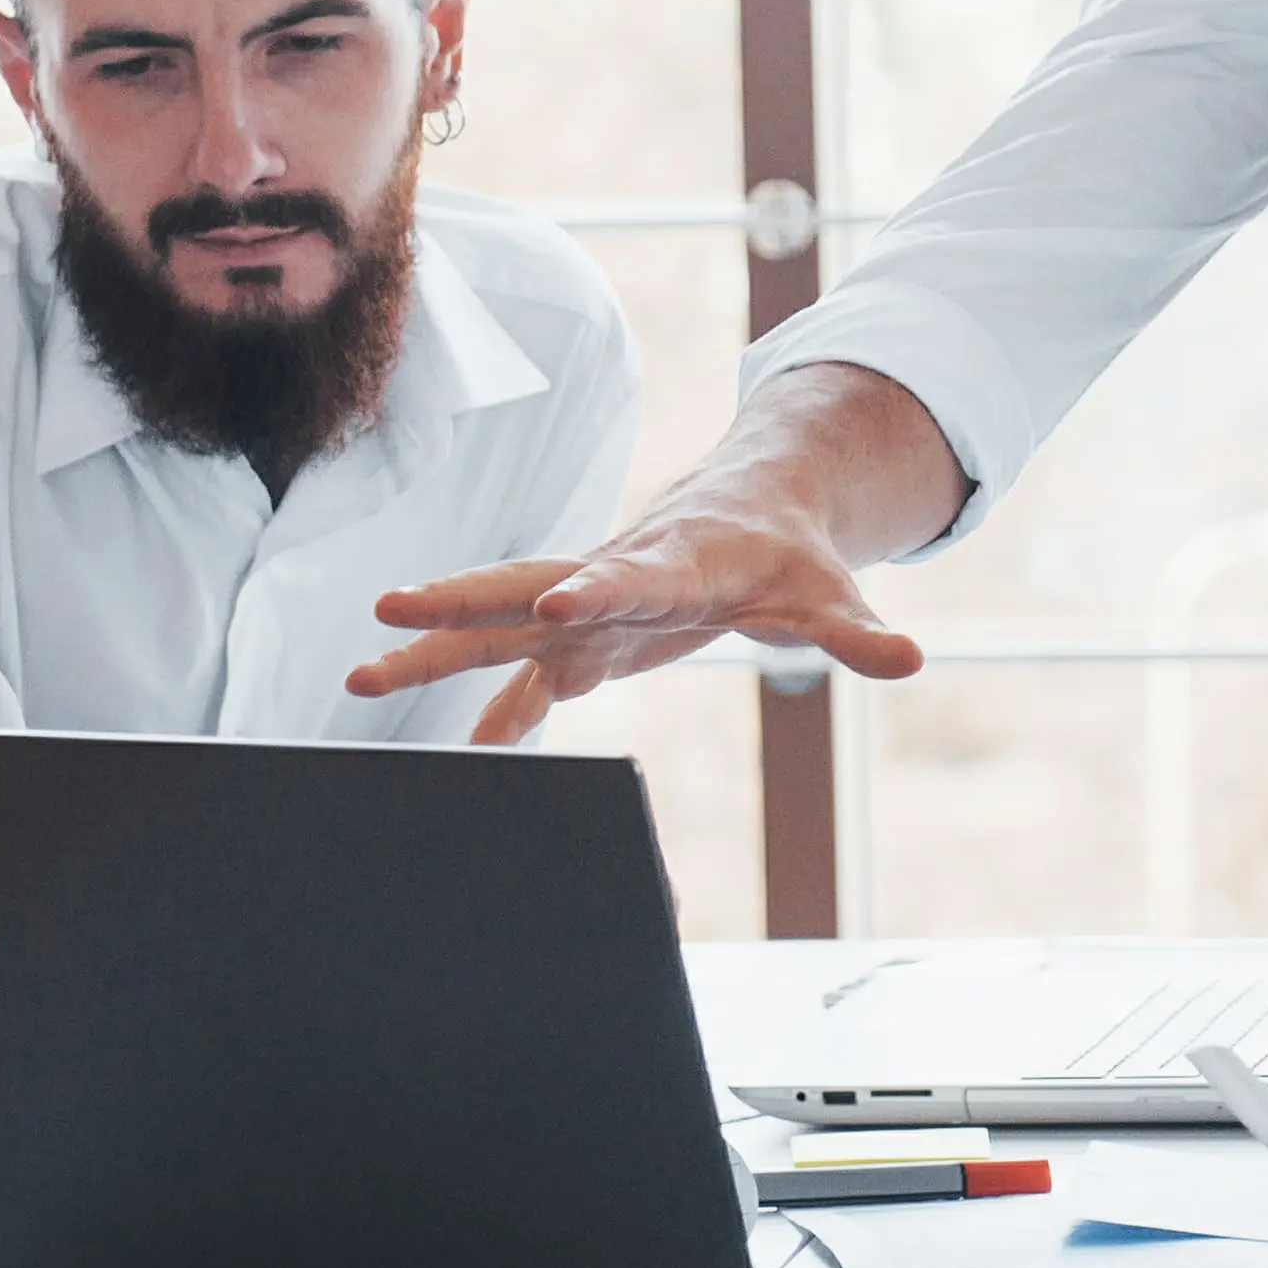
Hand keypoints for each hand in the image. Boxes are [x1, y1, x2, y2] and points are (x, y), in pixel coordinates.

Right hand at [356, 492, 924, 748]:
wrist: (751, 513)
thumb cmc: (786, 554)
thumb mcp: (828, 594)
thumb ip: (857, 632)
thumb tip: (910, 657)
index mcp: (670, 563)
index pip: (627, 578)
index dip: (592, 595)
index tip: (550, 613)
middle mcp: (608, 580)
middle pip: (522, 587)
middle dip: (456, 599)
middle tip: (388, 608)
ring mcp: (583, 611)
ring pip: (495, 624)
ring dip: (433, 648)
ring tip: (357, 674)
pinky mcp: (580, 643)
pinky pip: (521, 679)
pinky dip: (493, 713)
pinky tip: (462, 753)